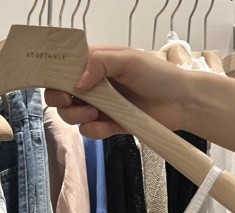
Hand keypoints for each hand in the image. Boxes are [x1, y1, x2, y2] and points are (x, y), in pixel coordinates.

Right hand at [44, 46, 190, 139]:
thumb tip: (78, 81)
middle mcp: (93, 85)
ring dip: (77, 116)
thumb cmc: (158, 75)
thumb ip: (100, 63)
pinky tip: (109, 125)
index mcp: (95, 63)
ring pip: (71, 115)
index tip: (56, 82)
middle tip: (69, 100)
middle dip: (60, 100)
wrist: (179, 102)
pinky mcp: (108, 125)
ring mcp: (100, 107)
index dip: (55, 75)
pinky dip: (95, 130)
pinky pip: (89, 132)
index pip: (64, 68)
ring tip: (95, 113)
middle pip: (60, 95)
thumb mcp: (128, 59)